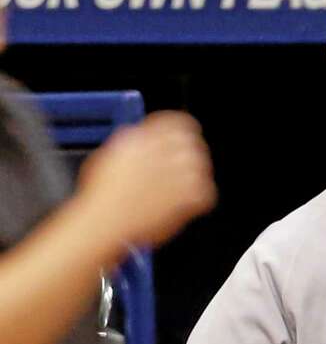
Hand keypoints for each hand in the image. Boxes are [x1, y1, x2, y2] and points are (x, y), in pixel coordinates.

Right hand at [74, 111, 215, 249]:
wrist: (103, 221)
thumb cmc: (100, 197)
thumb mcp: (109, 156)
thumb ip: (134, 144)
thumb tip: (147, 142)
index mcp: (142, 137)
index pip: (178, 122)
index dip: (182, 132)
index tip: (183, 140)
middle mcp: (162, 151)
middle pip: (192, 144)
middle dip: (190, 155)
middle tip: (183, 169)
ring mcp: (177, 172)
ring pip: (201, 166)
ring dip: (194, 176)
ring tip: (180, 189)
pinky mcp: (188, 195)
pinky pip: (207, 192)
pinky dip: (199, 198)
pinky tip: (184, 204)